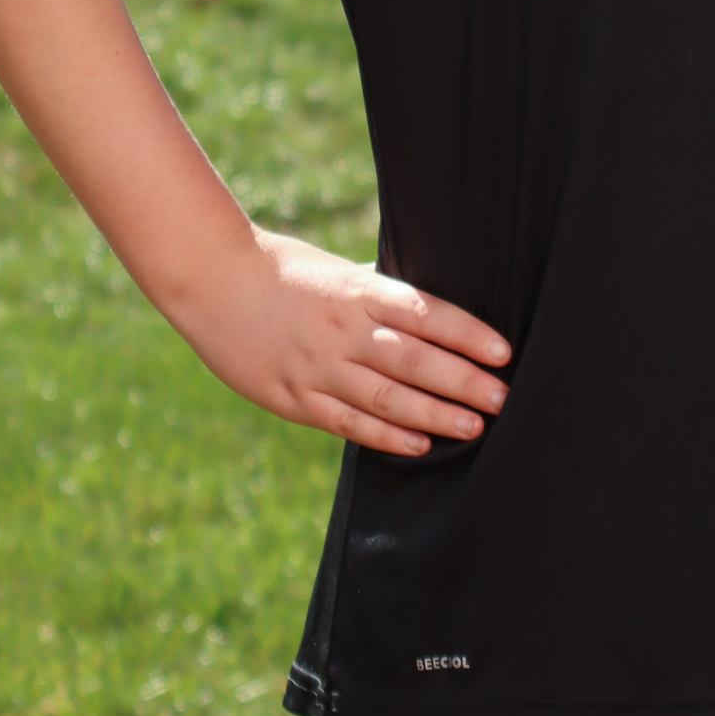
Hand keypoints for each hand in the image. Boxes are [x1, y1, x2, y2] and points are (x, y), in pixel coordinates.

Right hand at [178, 227, 510, 455]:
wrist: (211, 280)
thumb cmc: (282, 270)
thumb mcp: (336, 271)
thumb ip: (377, 293)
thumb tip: (428, 310)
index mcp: (358, 291)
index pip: (426, 313)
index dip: (468, 334)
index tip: (503, 351)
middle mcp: (343, 329)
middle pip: (414, 360)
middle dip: (463, 381)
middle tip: (503, 397)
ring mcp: (317, 366)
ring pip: (386, 397)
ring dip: (434, 415)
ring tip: (474, 426)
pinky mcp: (293, 396)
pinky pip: (348, 422)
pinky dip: (386, 436)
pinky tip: (419, 446)